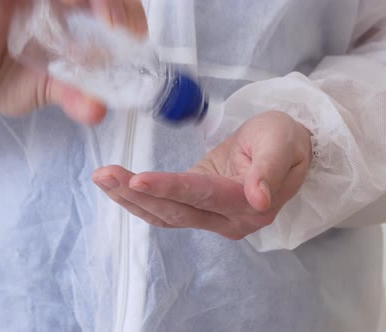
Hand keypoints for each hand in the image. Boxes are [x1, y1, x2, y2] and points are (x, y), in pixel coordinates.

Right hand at [0, 0, 146, 122]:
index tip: (135, 34)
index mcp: (60, 7)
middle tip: (121, 28)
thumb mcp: (47, 88)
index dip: (125, 8)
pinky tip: (58, 13)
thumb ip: (75, 94)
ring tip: (102, 21)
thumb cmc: (1, 76)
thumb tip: (99, 110)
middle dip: (113, 1)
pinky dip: (28, 3)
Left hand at [93, 111, 312, 239]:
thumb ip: (270, 169)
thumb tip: (259, 199)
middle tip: (103, 174)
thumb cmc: (285, 139)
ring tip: (101, 177)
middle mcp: (229, 219)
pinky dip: (138, 201)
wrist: (283, 148)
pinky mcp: (198, 210)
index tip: (138, 180)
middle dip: (137, 194)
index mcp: (250, 203)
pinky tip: (115, 188)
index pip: (203, 195)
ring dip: (130, 199)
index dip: (170, 188)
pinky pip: (165, 211)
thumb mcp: (283, 142)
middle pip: (177, 210)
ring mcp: (212, 219)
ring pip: (166, 215)